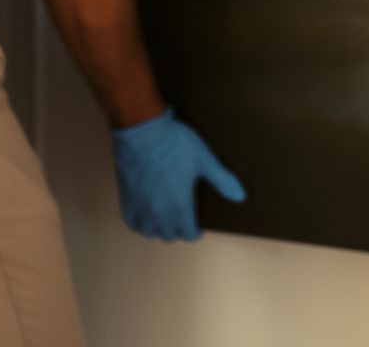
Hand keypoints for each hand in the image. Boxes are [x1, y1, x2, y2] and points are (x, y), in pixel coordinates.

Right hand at [111, 108, 245, 240]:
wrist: (144, 133)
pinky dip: (139, 224)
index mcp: (181, 206)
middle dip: (178, 230)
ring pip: (150, 232)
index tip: (198, 227)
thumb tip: (241, 196)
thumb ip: (222, 180)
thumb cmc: (176, 144)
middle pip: (170, 235)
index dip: (195, 232)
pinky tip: (144, 217)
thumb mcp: (205, 160)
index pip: (189, 234)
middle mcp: (160, 213)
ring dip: (159, 229)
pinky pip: (131, 223)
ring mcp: (142, 208)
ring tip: (165, 219)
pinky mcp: (127, 199)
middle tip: (183, 219)